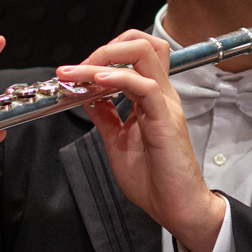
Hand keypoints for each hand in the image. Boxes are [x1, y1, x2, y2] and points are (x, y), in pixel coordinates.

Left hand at [58, 31, 225, 251]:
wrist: (175, 207)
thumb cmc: (154, 179)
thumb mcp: (118, 142)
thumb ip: (106, 117)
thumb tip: (87, 97)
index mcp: (151, 98)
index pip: (135, 54)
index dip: (104, 54)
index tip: (75, 72)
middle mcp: (160, 95)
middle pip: (142, 44)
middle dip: (105, 46)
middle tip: (77, 67)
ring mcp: (164, 104)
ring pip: (142, 56)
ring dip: (105, 57)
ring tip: (78, 71)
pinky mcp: (165, 120)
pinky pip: (145, 87)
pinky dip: (119, 78)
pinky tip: (97, 83)